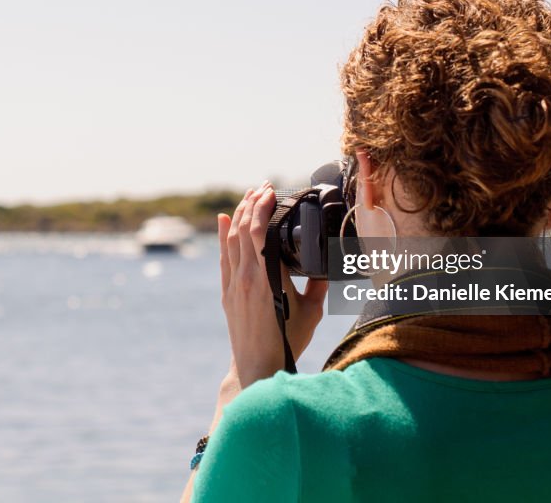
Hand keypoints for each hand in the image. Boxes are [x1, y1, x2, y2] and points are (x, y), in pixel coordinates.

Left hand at [218, 182, 328, 387]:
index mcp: (268, 278)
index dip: (263, 209)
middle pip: (243, 230)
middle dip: (252, 204)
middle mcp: (247, 277)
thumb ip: (318, 283)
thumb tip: (327, 262)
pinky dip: (224, 235)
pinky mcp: (227, 292)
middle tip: (263, 186)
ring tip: (248, 195)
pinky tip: (223, 220)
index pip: (259, 233)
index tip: (272, 192)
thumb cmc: (288, 340)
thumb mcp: (311, 310)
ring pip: (231, 240)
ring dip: (239, 214)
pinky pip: (224, 256)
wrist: (257, 365)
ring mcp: (234, 284)